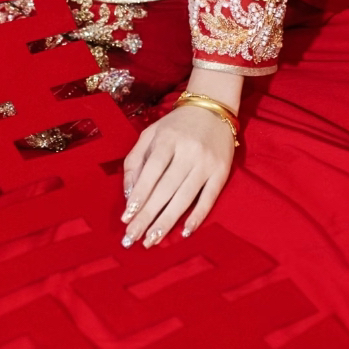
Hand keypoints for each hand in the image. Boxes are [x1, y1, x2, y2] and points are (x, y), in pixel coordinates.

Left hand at [121, 82, 239, 248]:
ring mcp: (206, 163)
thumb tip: (129, 195)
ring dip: (167, 222)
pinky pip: (208, 198)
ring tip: (151, 240)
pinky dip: (197, 216)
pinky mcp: (221, 172)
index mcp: (168, 139)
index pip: (151, 172)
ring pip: (184, 197)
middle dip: (147, 216)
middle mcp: (188, 151)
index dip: (139, 196)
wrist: (212, 108)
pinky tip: (185, 232)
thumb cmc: (176, 126)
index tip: (126, 218)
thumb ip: (135, 161)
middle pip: (165, 189)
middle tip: (132, 239)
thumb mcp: (150, 134)